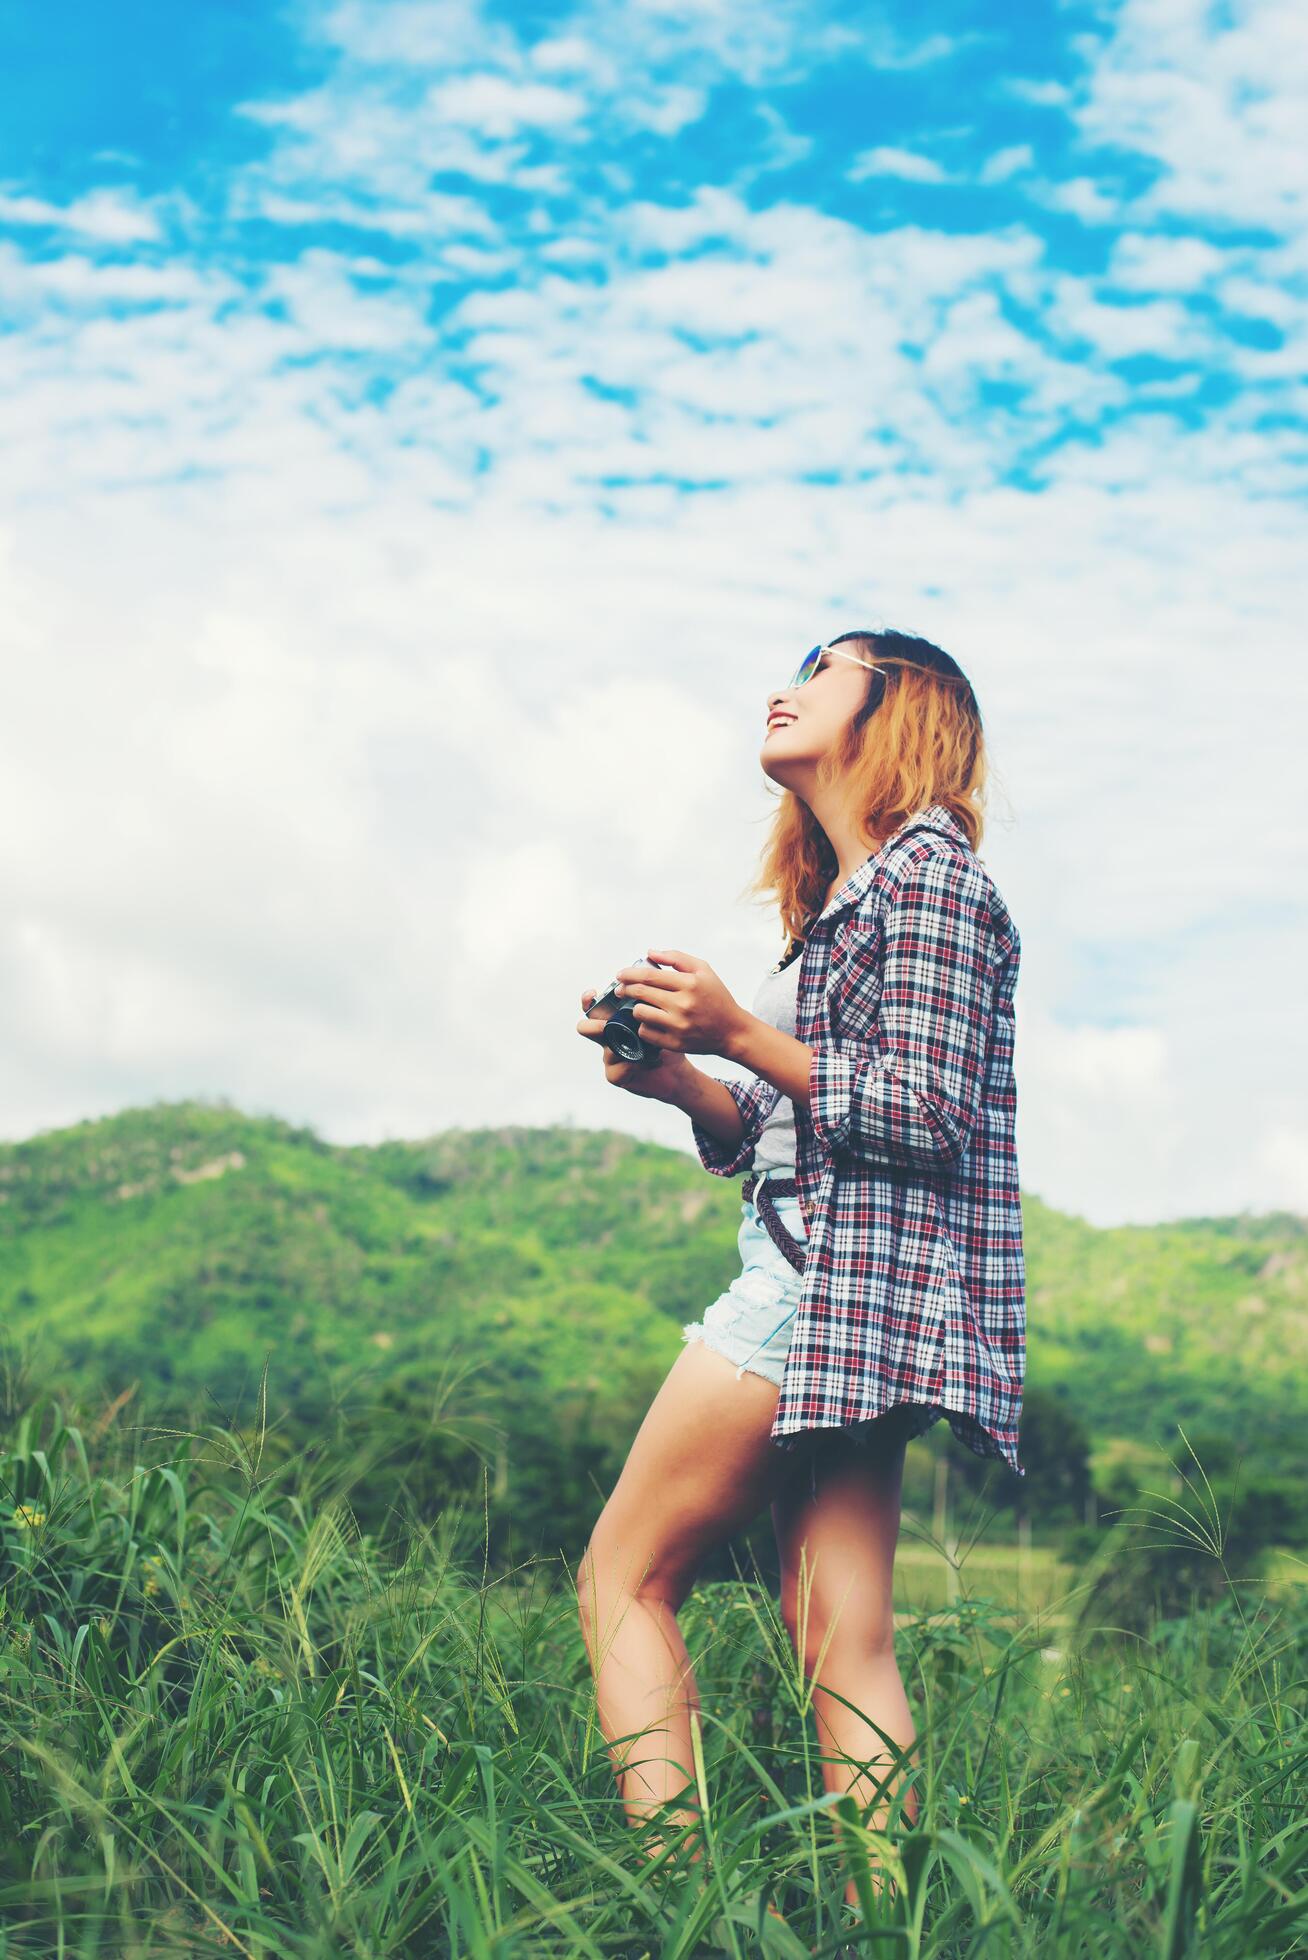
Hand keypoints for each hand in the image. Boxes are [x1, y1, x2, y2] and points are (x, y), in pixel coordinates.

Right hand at [577, 984, 694, 1101]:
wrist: (675, 1070)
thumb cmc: (667, 1038)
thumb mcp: (662, 1015)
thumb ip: (653, 997)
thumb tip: (653, 971)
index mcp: (614, 1018)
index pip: (594, 1006)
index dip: (588, 1000)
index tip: (593, 993)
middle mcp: (607, 1036)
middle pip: (586, 1028)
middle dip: (594, 1026)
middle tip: (606, 1026)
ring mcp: (610, 1056)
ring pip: (606, 1050)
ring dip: (625, 1047)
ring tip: (646, 1046)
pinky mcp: (616, 1074)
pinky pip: (618, 1069)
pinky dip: (636, 1064)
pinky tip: (653, 1060)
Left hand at [607, 948, 747, 1058]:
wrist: (732, 1031)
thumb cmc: (717, 998)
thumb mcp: (704, 971)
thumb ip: (677, 958)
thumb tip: (649, 953)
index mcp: (689, 984)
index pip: (649, 976)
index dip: (630, 974)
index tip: (620, 974)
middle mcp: (683, 1005)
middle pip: (641, 993)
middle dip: (625, 989)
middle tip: (621, 989)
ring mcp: (678, 1026)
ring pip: (640, 1013)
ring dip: (636, 1008)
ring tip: (640, 1005)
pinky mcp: (675, 1043)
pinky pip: (646, 1033)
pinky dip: (643, 1026)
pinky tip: (650, 1022)